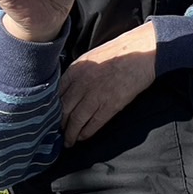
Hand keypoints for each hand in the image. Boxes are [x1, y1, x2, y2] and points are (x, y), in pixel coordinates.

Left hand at [60, 23, 157, 145]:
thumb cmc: (120, 52)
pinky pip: (94, 123)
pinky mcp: (111, 104)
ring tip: (68, 141)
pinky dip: (87, 132)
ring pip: (76, 120)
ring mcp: (95, 95)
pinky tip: (83, 137)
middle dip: (59, 124)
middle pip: (63, 110)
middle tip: (56, 133)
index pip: (55, 95)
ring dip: (70, 134)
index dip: (51, 109)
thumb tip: (70, 89)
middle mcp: (81, 84)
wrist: (143, 52)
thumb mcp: (91, 58)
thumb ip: (78, 73)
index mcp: (75, 70)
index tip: (49, 117)